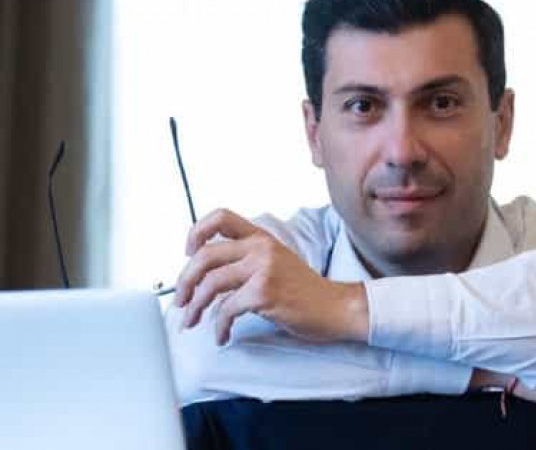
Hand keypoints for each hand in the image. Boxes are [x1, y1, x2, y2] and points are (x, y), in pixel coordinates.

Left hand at [174, 208, 368, 344]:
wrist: (336, 307)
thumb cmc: (305, 291)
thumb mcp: (277, 262)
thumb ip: (247, 259)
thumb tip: (206, 274)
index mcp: (261, 237)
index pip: (220, 216)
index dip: (196, 232)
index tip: (188, 253)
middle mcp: (260, 248)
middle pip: (204, 255)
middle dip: (185, 281)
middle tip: (181, 300)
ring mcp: (263, 269)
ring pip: (210, 283)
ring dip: (195, 307)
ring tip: (191, 321)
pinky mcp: (264, 293)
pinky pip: (226, 310)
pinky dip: (218, 327)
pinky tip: (222, 335)